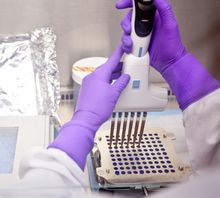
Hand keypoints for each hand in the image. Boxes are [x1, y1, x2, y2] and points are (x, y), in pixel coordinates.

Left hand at [49, 46, 129, 169]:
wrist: (86, 119)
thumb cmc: (98, 108)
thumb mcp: (114, 94)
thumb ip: (121, 83)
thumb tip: (126, 77)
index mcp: (99, 75)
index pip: (111, 61)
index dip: (118, 53)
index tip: (122, 47)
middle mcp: (92, 77)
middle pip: (107, 68)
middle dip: (117, 67)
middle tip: (125, 66)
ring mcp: (88, 83)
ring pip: (103, 75)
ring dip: (112, 75)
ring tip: (121, 76)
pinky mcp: (87, 89)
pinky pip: (98, 81)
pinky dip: (106, 81)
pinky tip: (112, 85)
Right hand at [116, 0, 186, 73]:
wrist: (169, 62)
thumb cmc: (172, 45)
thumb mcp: (170, 24)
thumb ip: (164, 8)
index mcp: (152, 17)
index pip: (139, 6)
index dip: (128, 3)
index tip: (121, 4)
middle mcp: (145, 25)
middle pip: (129, 19)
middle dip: (125, 24)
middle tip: (128, 30)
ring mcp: (140, 36)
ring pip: (126, 32)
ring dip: (125, 37)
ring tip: (131, 43)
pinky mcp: (137, 45)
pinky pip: (127, 43)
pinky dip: (126, 46)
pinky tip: (131, 48)